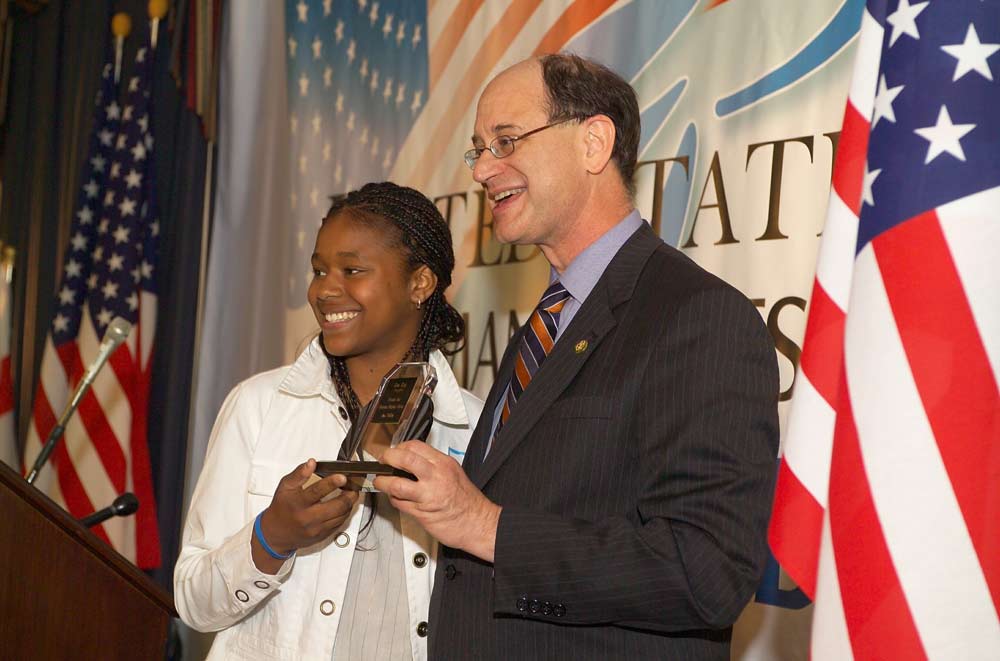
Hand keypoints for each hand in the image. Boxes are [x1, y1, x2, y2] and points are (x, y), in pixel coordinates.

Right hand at [253, 459, 358, 571]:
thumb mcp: (285, 487)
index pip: (317, 492)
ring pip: (341, 515)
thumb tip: (311, 463)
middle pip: (336, 506)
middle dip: (349, 494)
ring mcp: (316, 529)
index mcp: (298, 503)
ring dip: (349, 503)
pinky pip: (339, 524)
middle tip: (353, 486)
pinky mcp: (322, 536)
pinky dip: (344, 513)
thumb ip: (299, 474)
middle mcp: (308, 518)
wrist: (276, 533)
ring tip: (350, 493)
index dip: (331, 483)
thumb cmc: (281, 507)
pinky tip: (343, 505)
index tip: (342, 477)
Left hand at [374, 441, 500, 561]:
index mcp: (444, 464)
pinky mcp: (421, 513)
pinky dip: (393, 499)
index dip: (399, 448)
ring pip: (396, 484)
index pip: (415, 446)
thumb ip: (433, 466)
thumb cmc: (468, 502)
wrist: (479, 524)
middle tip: (383, 461)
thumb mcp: (454, 473)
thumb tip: (411, 462)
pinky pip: (399, 503)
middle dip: (387, 458)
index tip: (394, 452)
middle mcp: (436, 477)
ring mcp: (427, 495)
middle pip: (404, 459)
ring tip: (381, 481)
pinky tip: (396, 498)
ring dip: (383, 482)